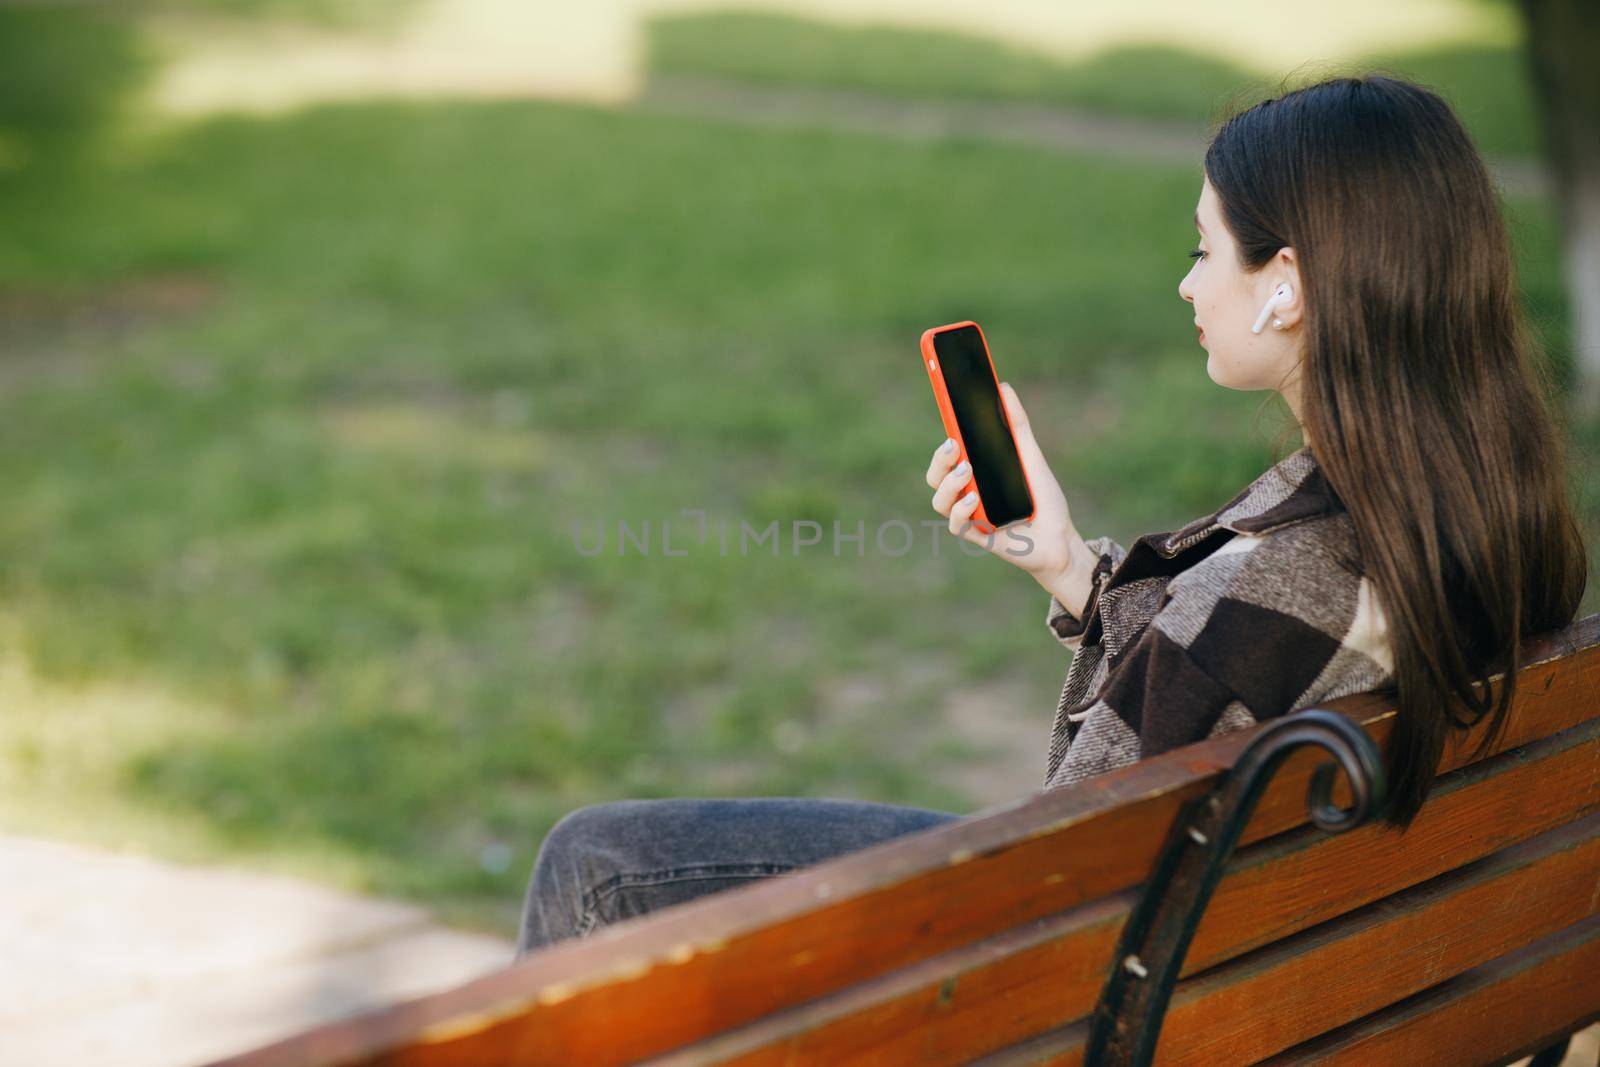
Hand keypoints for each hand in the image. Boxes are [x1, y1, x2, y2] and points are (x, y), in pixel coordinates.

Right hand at [925, 382, 1097, 614]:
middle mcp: (965, 492)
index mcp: (975, 471)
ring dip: (949, 482)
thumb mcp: (1031, 456)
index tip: (940, 412)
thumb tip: (1004, 388)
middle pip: (935, 474)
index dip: (940, 433)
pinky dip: (961, 509)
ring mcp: (968, 514)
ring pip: (939, 498)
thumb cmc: (1043, 498)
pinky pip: (955, 523)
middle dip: (939, 458)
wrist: (1060, 537)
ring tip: (966, 470)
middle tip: (954, 444)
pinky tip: (976, 499)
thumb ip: (1017, 424)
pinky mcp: (975, 535)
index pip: (949, 451)